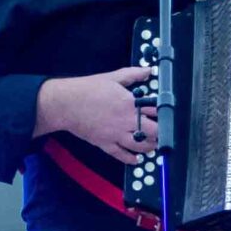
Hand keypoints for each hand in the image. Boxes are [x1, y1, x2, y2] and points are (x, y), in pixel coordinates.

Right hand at [39, 65, 156, 153]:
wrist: (66, 104)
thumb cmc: (88, 89)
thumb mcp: (113, 77)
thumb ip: (133, 74)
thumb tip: (148, 70)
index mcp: (130, 104)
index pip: (154, 111)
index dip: (161, 113)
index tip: (164, 114)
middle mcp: (126, 121)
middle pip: (152, 132)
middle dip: (159, 132)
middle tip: (161, 131)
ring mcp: (116, 135)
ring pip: (140, 145)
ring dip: (149, 146)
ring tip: (153, 145)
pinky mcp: (105, 143)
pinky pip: (121, 155)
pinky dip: (130, 159)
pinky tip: (136, 159)